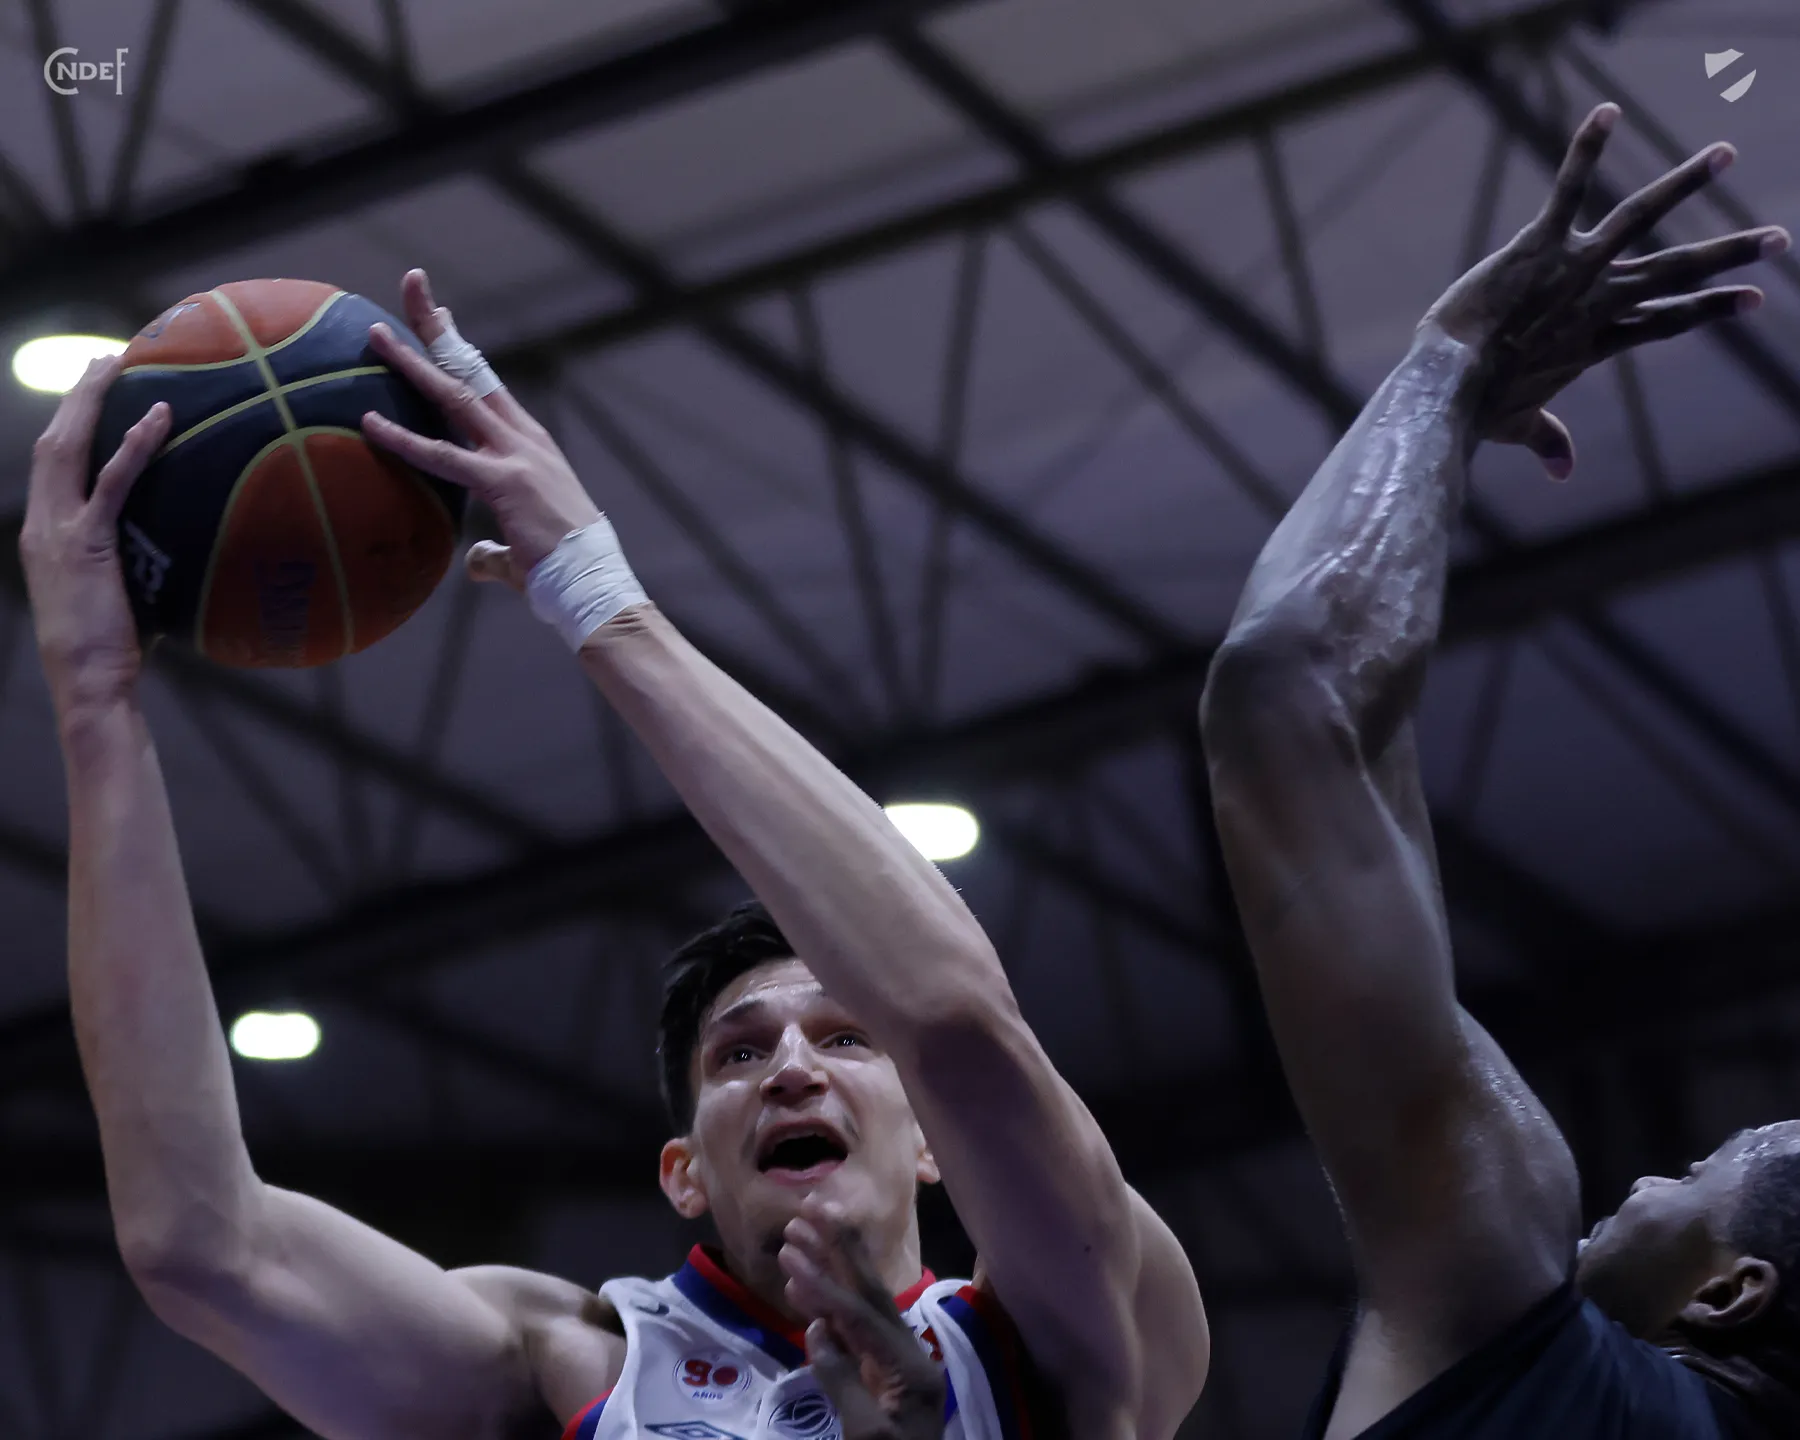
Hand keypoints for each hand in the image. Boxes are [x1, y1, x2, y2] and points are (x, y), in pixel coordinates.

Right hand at [19, 357, 170, 719]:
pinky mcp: (86, 546)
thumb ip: (140, 561)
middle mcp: (42, 524)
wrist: (90, 686)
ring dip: (91, 402)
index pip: (53, 464)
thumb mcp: (123, 594)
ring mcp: (59, 533)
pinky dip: (133, 448)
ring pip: (67, 450)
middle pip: (53, 442)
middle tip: (104, 359)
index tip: (94, 392)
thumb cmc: (115, 652)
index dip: (71, 423)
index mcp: (46, 533)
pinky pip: (111, 485)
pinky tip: (159, 418)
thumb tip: (189, 544)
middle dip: (76, 397)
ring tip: (118, 364)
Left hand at [360, 269, 598, 588]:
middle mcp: (524, 438)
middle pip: (472, 370)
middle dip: (439, 327)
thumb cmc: (563, 572)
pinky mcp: (504, 483)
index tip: (439, 316)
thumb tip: (475, 563)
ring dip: (413, 363)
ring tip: (375, 335)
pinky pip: (442, 456)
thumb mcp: (524, 547)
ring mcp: (515, 456)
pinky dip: (402, 438)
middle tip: (414, 284)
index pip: (489, 384)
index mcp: (531, 444)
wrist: (593, 583)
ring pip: (455, 397)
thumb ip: (493, 549)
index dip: (461, 348)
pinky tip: (368, 421)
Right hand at [780, 1199, 946, 1439]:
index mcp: (910, 1370)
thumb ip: (842, 1382)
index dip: (824, 1286)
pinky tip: (809, 1284)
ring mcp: (900, 1366)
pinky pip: (859, 1329)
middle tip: (807, 1208)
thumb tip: (815, 1328)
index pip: (861, 1317)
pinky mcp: (887, 1379)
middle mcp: (911, 1357)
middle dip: (838, 1250)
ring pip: (865, 1305)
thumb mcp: (865, 1437)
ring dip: (834, 1266)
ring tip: (802, 1230)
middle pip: (871, 1293)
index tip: (788, 1258)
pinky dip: (832, 1302)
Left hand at [1420, 101, 1785, 479]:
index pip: (1666, 322)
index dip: (1708, 310)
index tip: (1751, 300)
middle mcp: (1597, 302)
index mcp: (1597, 342)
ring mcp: (1574, 270)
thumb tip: (1562, 471)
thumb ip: (1548, 442)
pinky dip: (1587, 149)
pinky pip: (1568, 189)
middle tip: (1778, 239)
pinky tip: (1607, 111)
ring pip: (1641, 217)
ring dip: (1685, 183)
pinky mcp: (1539, 246)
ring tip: (1725, 153)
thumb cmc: (1476, 408)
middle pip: (1676, 274)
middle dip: (1728, 256)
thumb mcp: (1519, 425)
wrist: (1448, 390)